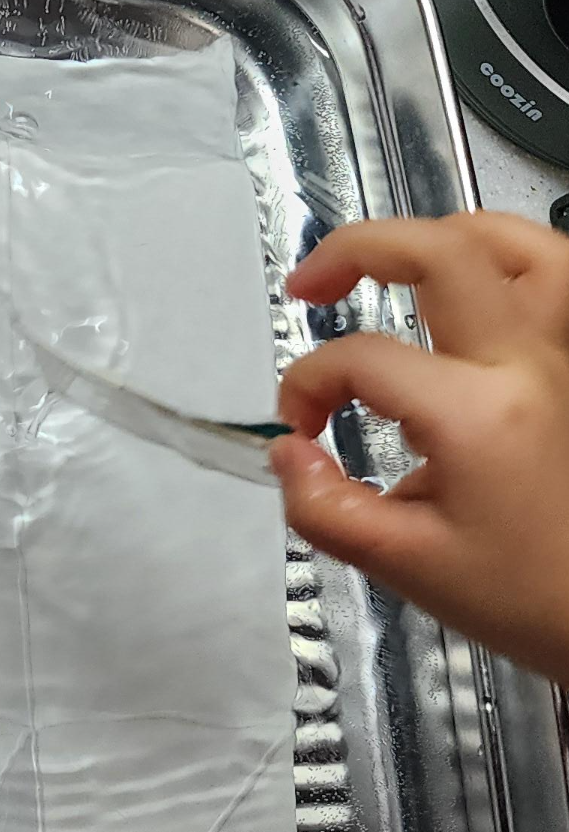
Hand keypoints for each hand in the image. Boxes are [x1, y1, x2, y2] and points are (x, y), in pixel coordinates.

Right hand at [270, 210, 568, 681]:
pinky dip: (501, 262)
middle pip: (442, 252)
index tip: (299, 431)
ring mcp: (562, 361)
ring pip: (516, 243)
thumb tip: (290, 456)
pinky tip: (464, 287)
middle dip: (356, 251)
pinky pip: (553, 280)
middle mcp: (527, 367)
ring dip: (441, 236)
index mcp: (476, 413)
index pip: (361, 359)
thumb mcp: (403, 565)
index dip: (307, 385)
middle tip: (309, 286)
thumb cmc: (531, 596)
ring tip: (393, 260)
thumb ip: (324, 508)